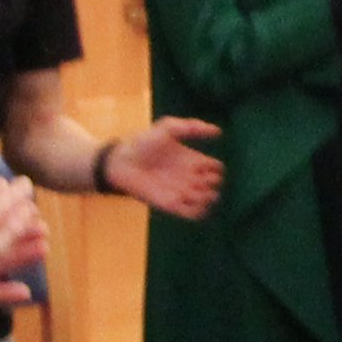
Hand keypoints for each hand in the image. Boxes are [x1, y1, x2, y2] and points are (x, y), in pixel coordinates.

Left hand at [100, 117, 226, 220]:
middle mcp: (190, 177)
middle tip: (200, 179)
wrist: (122, 162)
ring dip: (207, 197)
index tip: (206, 165)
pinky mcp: (172, 205)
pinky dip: (199, 210)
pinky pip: (194, 214)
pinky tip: (189, 200)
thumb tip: (219, 132)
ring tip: (193, 190)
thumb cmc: (143, 142)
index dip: (217, 169)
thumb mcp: (168, 127)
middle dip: (213, 184)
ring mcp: (182, 192)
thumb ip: (193, 126)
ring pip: (208, 201)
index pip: (217, 169)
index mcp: (192, 160)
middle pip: (215, 186)